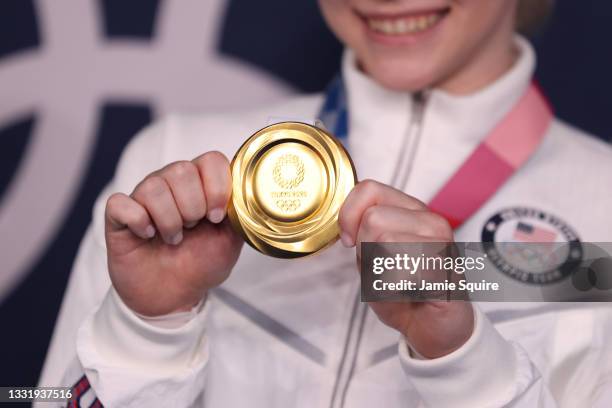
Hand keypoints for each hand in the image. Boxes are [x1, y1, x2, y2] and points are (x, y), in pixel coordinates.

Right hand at [105, 151, 242, 315]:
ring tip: (173, 238)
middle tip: (192, 228)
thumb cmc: (201, 263)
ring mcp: (143, 197)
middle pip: (181, 170)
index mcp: (201, 183)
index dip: (217, 187)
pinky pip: (120, 203)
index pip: (211, 160)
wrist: (174, 296)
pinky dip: (138, 221)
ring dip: (169, 220)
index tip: (216, 217)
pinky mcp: (118, 215)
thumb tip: (242, 192)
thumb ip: (238, 212)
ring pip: (154, 187)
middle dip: (193, 207)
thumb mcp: (231, 239)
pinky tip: (147, 235)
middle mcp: (171, 183)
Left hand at [338, 180, 473, 358]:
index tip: (350, 242)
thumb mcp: (371, 256)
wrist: (436, 328)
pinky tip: (409, 293)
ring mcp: (442, 243)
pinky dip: (393, 288)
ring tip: (397, 282)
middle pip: (372, 219)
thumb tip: (348, 223)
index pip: (369, 189)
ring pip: (384, 241)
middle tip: (384, 271)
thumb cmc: (404, 291)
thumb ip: (361, 234)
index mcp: (411, 211)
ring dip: (380, 271)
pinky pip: (401, 269)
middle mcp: (430, 220)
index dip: (349, 215)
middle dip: (366, 250)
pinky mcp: (447, 270)